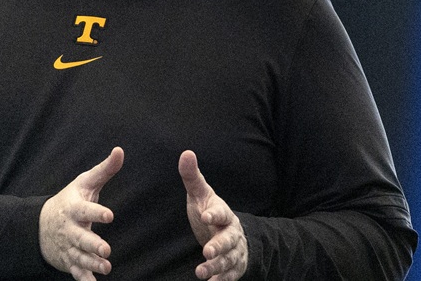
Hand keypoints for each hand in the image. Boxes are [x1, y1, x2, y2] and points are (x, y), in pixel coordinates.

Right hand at [39, 147, 123, 279]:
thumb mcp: (85, 183)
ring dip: (92, 263)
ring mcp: (68, 247)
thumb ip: (104, 170)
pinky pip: (75, 272)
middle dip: (92, 244)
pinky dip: (83, 278)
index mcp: (74, 209)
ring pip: (79, 257)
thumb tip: (120, 151)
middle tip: (106, 249)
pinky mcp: (69, 260)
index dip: (97, 212)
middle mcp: (70, 229)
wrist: (42, 224)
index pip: (86, 210)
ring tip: (106, 267)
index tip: (110, 215)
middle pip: (81, 238)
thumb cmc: (70, 200)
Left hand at [179, 150, 247, 280]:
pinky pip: (229, 274)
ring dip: (216, 266)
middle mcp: (231, 233)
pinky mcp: (233, 267)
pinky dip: (221, 279)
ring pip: (228, 259)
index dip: (215, 214)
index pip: (221, 212)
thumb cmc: (211, 212)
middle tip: (207, 250)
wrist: (233, 233)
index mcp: (223, 213)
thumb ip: (192, 177)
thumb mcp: (201, 195)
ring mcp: (234, 251)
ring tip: (201, 273)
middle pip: (228, 239)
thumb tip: (186, 153)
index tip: (205, 216)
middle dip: (219, 246)